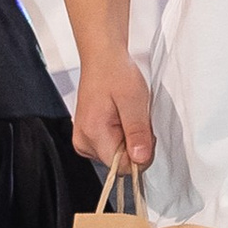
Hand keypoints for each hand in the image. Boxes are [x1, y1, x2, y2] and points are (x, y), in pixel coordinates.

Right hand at [71, 52, 154, 173]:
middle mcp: (83, 142)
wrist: (103, 59)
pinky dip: (121, 136)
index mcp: (93, 134)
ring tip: (126, 115)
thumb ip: (137, 132)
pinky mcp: (88, 137)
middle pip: (119, 164)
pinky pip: (111, 148)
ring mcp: (84, 140)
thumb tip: (141, 160)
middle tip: (135, 118)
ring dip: (129, 140)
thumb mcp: (134, 101)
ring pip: (116, 157)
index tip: (144, 132)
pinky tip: (120, 118)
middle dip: (135, 145)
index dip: (140, 154)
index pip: (121, 168)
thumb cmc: (116, 73)